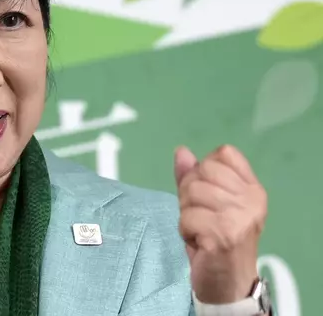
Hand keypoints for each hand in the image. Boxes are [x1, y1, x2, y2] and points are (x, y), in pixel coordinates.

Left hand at [174, 145, 266, 303]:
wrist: (228, 283)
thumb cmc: (217, 240)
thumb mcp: (207, 204)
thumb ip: (193, 177)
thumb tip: (181, 151)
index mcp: (252, 188)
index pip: (224, 153)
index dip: (204, 169)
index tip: (209, 194)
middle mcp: (251, 199)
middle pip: (202, 171)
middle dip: (190, 194)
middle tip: (202, 216)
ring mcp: (240, 216)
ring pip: (192, 192)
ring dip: (187, 214)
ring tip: (201, 229)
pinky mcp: (224, 234)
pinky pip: (187, 217)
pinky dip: (185, 230)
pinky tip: (198, 242)